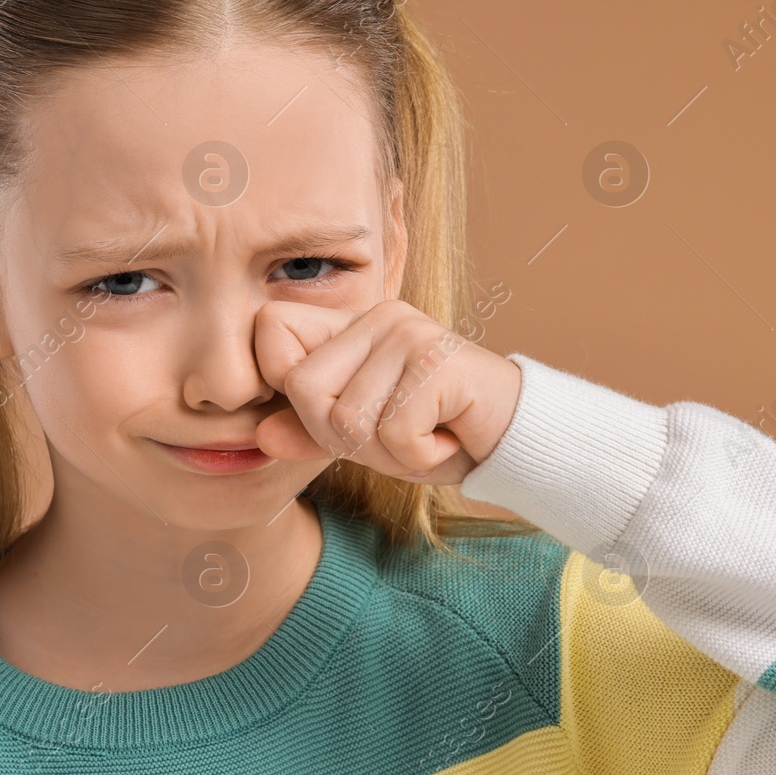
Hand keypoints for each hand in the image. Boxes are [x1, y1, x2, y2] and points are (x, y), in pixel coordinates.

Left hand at [252, 298, 522, 485]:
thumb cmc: (436, 434)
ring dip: (385, 451)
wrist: (515, 442)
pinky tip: (446, 438)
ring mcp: (409, 334)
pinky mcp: (440, 363)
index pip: (271, 327)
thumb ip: (309, 432)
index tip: (329, 411)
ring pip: (348, 418)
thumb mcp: (362, 438)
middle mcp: (377, 319)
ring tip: (424, 435)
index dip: (282, 380)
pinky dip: (419, 456)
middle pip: (303, 388)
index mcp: (350, 327)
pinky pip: (394, 432)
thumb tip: (260, 437)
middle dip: (341, 435)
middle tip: (391, 434)